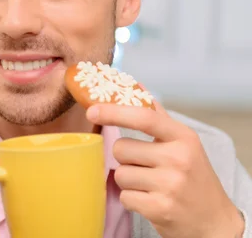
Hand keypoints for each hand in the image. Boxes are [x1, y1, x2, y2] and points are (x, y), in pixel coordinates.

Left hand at [86, 100, 244, 237]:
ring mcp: (170, 185)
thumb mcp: (183, 142)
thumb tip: (136, 84)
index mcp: (183, 137)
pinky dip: (132, 200)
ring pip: (119, 174)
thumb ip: (157, 115)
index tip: (91, 110)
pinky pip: (124, 197)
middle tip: (145, 166)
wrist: (213, 220)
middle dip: (125, 158)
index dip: (114, 112)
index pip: (143, 117)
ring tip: (150, 185)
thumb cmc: (193, 177)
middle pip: (121, 148)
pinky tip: (151, 200)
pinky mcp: (160, 208)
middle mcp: (178, 158)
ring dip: (129, 181)